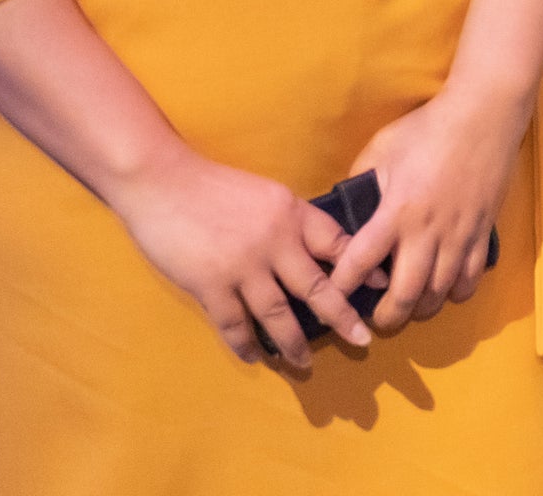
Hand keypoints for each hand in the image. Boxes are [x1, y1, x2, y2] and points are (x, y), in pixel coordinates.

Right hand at [102, 146, 357, 369]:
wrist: (161, 180)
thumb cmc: (211, 185)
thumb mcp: (263, 194)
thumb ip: (288, 220)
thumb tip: (311, 249)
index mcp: (291, 212)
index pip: (336, 242)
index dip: (360, 265)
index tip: (381, 286)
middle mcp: (275, 241)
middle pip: (316, 287)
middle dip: (341, 317)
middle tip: (360, 340)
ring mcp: (243, 266)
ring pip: (278, 315)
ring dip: (294, 343)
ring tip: (304, 363)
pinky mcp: (211, 285)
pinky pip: (236, 325)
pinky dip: (246, 345)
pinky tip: (255, 357)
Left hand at [317, 72, 537, 330]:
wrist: (483, 115)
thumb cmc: (427, 129)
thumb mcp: (381, 149)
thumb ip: (361, 181)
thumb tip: (349, 208)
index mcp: (395, 211)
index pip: (360, 262)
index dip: (341, 287)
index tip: (331, 297)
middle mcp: (426, 232)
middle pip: (404, 294)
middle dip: (386, 317)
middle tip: (375, 321)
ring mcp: (458, 235)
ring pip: (439, 294)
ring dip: (420, 310)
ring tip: (408, 309)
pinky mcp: (482, 233)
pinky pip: (469, 279)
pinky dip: (455, 294)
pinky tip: (444, 291)